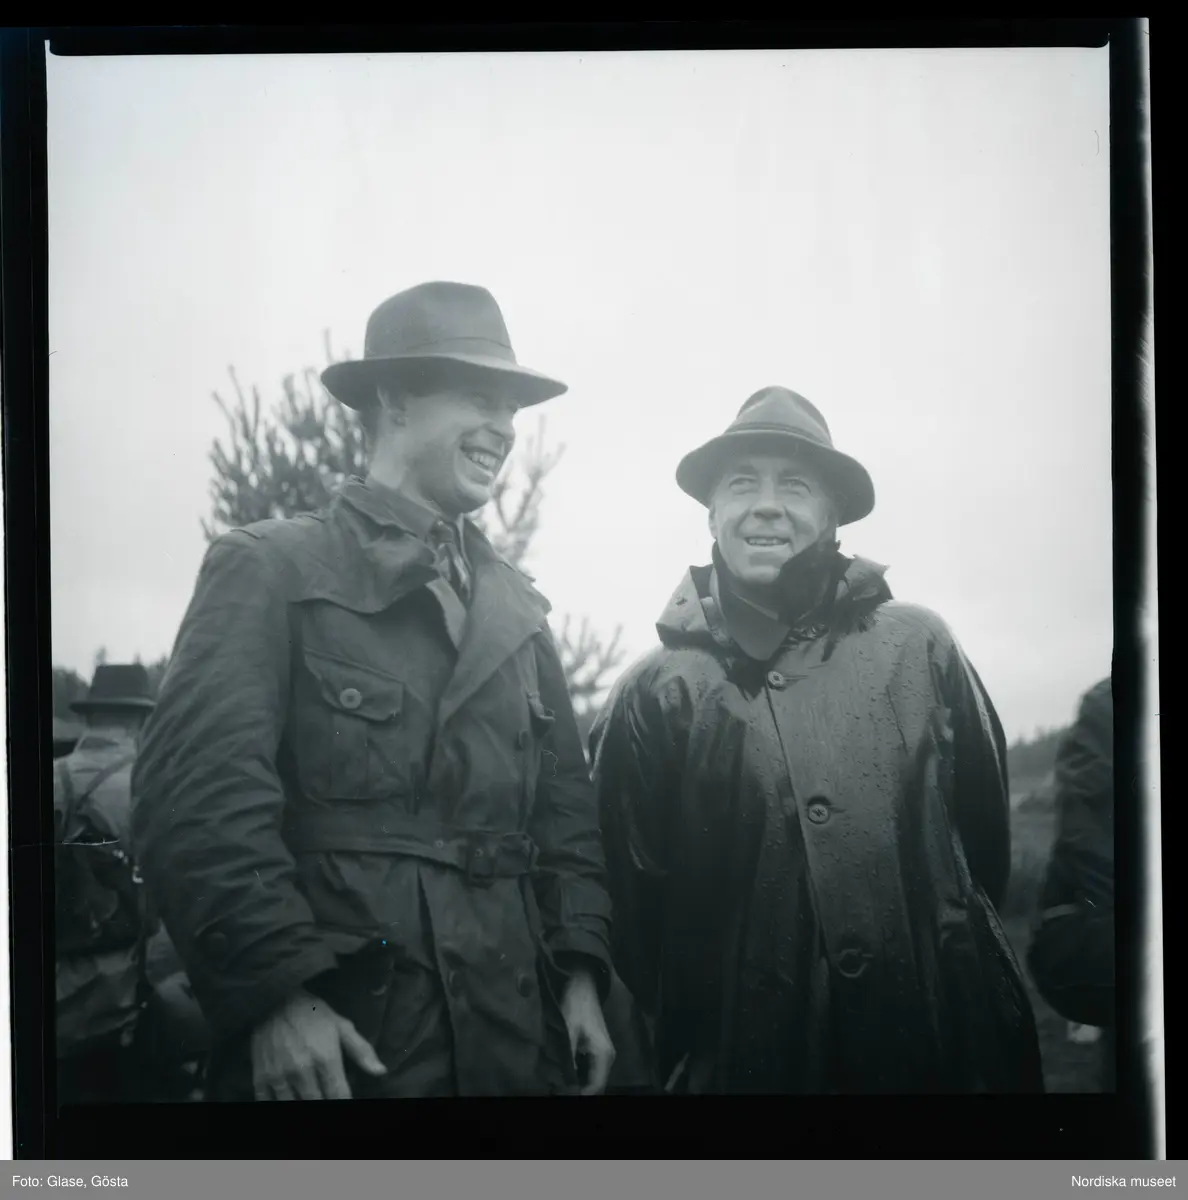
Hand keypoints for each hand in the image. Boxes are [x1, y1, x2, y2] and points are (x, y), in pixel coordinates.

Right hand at [250, 988, 385, 1100]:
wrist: (274, 1000)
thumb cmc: (312, 1013)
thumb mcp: (341, 1026)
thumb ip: (361, 1050)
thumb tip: (381, 1071)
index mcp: (326, 1058)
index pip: (339, 1095)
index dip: (344, 1101)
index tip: (345, 1100)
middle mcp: (302, 1071)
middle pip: (317, 1103)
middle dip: (324, 1102)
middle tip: (327, 1095)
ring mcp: (279, 1076)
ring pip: (294, 1105)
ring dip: (303, 1102)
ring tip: (309, 1095)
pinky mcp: (261, 1077)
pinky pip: (268, 1102)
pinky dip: (278, 1103)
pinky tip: (288, 1097)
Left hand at [560, 970, 615, 1094]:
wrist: (582, 984)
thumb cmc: (575, 1004)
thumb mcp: (568, 1030)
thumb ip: (568, 1057)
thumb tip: (566, 1081)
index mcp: (603, 1055)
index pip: (595, 1088)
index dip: (577, 1094)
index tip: (560, 1092)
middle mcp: (605, 1059)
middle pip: (591, 1086)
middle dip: (572, 1087)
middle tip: (554, 1083)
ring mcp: (600, 1055)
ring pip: (587, 1079)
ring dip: (571, 1080)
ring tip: (553, 1073)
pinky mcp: (593, 1051)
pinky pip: (584, 1070)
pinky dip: (571, 1071)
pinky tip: (558, 1064)